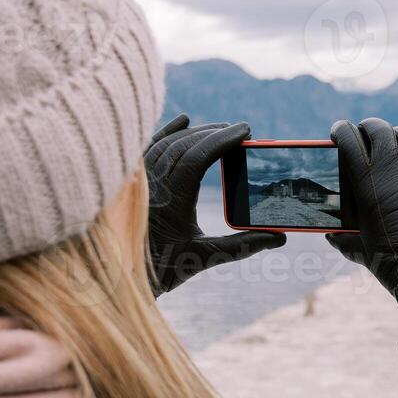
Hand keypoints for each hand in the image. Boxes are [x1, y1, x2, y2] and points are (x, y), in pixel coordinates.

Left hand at [145, 115, 285, 294]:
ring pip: (167, 144)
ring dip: (195, 133)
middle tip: (239, 130)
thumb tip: (278, 239)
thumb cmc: (162, 269)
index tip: (245, 131)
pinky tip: (183, 120)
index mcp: (171, 202)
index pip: (197, 158)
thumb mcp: (204, 258)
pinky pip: (149, 147)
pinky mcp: (132, 181)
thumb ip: (242, 246)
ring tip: (219, 128)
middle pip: (183, 146)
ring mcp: (140, 181)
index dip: (222, 141)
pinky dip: (166, 132)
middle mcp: (151, 186)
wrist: (119, 277)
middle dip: (213, 133)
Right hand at [328, 109, 397, 339]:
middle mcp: (390, 165)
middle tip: (365, 135)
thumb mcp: (358, 247)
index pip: (346, 138)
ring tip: (391, 140)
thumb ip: (341, 237)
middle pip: (376, 129)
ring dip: (394, 133)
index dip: (340, 130)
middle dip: (367, 129)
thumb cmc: (391, 262)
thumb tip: (328, 235)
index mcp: (364, 180)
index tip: (338, 131)